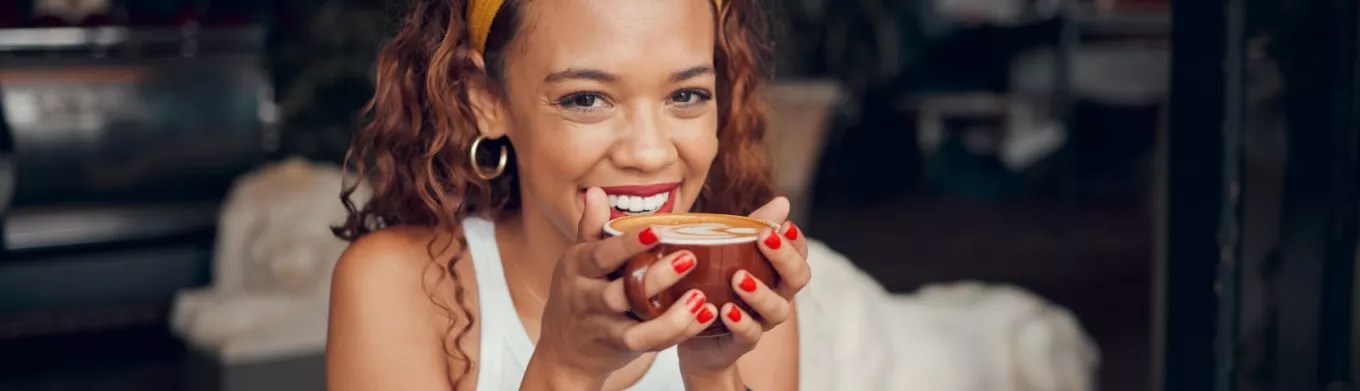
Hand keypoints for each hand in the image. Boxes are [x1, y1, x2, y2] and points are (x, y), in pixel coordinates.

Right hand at [524, 188, 720, 387]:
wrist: (564, 351)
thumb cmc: (580, 294)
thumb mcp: (578, 260)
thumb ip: (591, 228)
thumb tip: (596, 191)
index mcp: (577, 268)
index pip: (601, 255)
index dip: (627, 244)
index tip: (657, 230)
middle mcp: (587, 299)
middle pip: (619, 293)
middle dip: (654, 279)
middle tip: (690, 258)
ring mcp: (603, 327)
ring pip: (636, 327)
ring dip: (671, 316)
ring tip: (701, 298)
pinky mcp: (621, 348)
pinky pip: (650, 343)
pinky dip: (678, 332)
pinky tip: (703, 316)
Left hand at [676, 197, 811, 376]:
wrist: (695, 335)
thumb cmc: (715, 285)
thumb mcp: (728, 251)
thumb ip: (752, 227)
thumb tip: (783, 201)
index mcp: (776, 273)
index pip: (799, 254)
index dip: (797, 241)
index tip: (786, 225)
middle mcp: (777, 296)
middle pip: (797, 279)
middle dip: (785, 258)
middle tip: (765, 239)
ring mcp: (762, 321)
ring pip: (777, 310)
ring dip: (760, 292)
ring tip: (739, 278)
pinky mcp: (742, 342)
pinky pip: (749, 335)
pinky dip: (741, 322)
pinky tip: (726, 310)